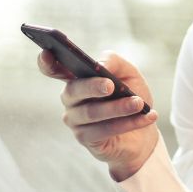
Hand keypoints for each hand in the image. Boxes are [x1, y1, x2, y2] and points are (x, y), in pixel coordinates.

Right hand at [37, 50, 159, 179]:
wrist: (144, 130)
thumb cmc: (132, 96)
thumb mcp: (129, 74)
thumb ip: (114, 62)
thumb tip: (100, 65)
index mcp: (77, 78)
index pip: (53, 68)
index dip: (46, 62)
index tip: (46, 52)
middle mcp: (71, 98)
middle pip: (73, 90)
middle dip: (92, 87)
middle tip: (110, 85)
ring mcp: (75, 120)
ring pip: (91, 112)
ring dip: (118, 108)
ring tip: (139, 103)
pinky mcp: (85, 139)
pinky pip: (104, 130)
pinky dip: (128, 123)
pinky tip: (146, 117)